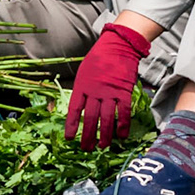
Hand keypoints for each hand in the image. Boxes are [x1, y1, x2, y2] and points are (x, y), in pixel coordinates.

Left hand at [66, 23, 150, 150]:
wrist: (117, 46)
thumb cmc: (99, 59)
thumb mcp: (84, 72)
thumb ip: (82, 90)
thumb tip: (80, 107)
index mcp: (82, 86)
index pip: (74, 110)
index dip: (71, 125)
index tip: (69, 138)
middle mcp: (95, 91)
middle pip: (90, 118)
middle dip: (88, 136)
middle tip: (86, 148)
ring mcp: (110, 93)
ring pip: (107, 119)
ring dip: (105, 135)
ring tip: (102, 147)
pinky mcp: (124, 92)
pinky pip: (124, 113)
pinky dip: (122, 126)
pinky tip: (121, 137)